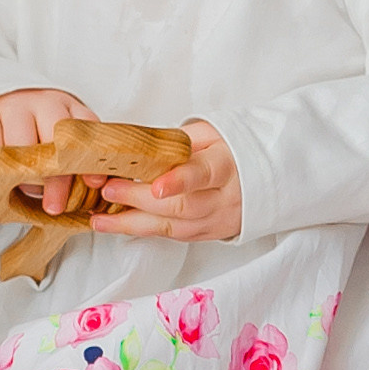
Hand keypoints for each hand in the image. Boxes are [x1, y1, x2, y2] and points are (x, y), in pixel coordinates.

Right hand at [0, 88, 95, 216]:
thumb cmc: (39, 136)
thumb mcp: (63, 145)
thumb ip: (80, 163)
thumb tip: (96, 187)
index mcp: (70, 109)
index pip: (86, 128)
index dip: (90, 157)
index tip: (94, 184)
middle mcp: (44, 103)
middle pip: (54, 139)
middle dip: (57, 178)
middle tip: (55, 207)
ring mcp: (14, 108)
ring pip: (22, 145)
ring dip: (26, 176)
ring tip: (29, 189)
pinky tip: (4, 175)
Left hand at [89, 117, 242, 242]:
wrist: (269, 177)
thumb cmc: (232, 149)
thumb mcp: (212, 133)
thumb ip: (179, 143)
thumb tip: (139, 147)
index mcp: (227, 166)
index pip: (203, 174)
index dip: (180, 182)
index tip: (156, 187)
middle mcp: (226, 198)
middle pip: (182, 206)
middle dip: (140, 200)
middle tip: (109, 190)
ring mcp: (219, 220)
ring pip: (174, 228)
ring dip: (133, 224)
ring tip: (100, 218)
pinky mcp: (210, 234)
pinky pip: (174, 236)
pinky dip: (144, 231)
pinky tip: (118, 225)